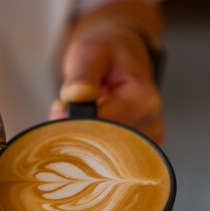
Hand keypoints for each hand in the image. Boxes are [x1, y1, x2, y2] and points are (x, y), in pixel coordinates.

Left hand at [49, 0, 164, 144]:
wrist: (123, 56)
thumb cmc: (107, 54)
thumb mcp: (91, 53)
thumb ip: (82, 74)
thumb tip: (76, 95)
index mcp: (143, 99)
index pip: (105, 126)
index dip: (77, 123)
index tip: (59, 108)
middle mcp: (150, 123)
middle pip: (106, 146)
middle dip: (78, 132)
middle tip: (63, 109)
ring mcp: (147, 139)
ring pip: (106, 155)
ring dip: (84, 138)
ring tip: (79, 111)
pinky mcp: (139, 149)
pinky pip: (110, 157)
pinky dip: (93, 144)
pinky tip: (89, 124)